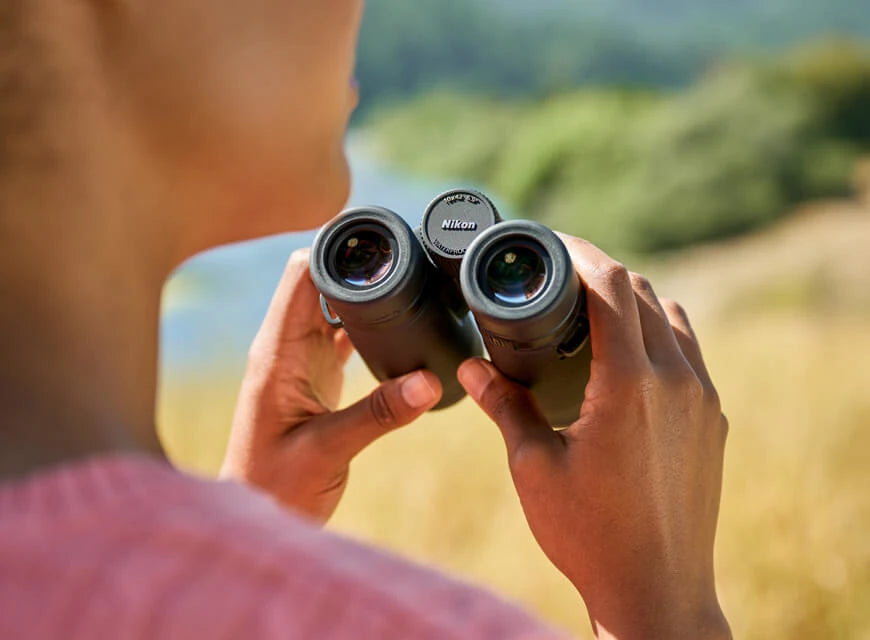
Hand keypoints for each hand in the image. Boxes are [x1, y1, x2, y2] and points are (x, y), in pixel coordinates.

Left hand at [221, 249, 441, 522]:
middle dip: (358, 265)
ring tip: (410, 279)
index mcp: (278, 352)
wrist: (256, 515)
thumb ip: (379, 415)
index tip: (379, 243)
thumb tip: (431, 380)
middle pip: (320, 281)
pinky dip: (368, 323)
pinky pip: (344, 334)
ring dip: (364, 292)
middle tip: (408, 256)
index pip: (301, 277)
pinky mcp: (317, 375)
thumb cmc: (276, 487)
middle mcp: (287, 347)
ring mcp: (302, 359)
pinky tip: (398, 323)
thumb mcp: (328, 451)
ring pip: (333, 305)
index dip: (335, 251)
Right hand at [458, 237, 729, 639]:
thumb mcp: (534, 466)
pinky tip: (627, 351)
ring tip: (590, 307)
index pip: (610, 286)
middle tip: (558, 271)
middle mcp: (676, 379)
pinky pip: (689, 350)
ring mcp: (702, 398)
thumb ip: (503, 406)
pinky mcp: (713, 419)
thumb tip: (467, 368)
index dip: (578, 252)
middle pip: (642, 291)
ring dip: (632, 299)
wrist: (657, 591)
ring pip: (671, 316)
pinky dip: (658, 331)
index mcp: (629, 384)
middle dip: (599, 270)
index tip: (549, 241)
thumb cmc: (588, 533)